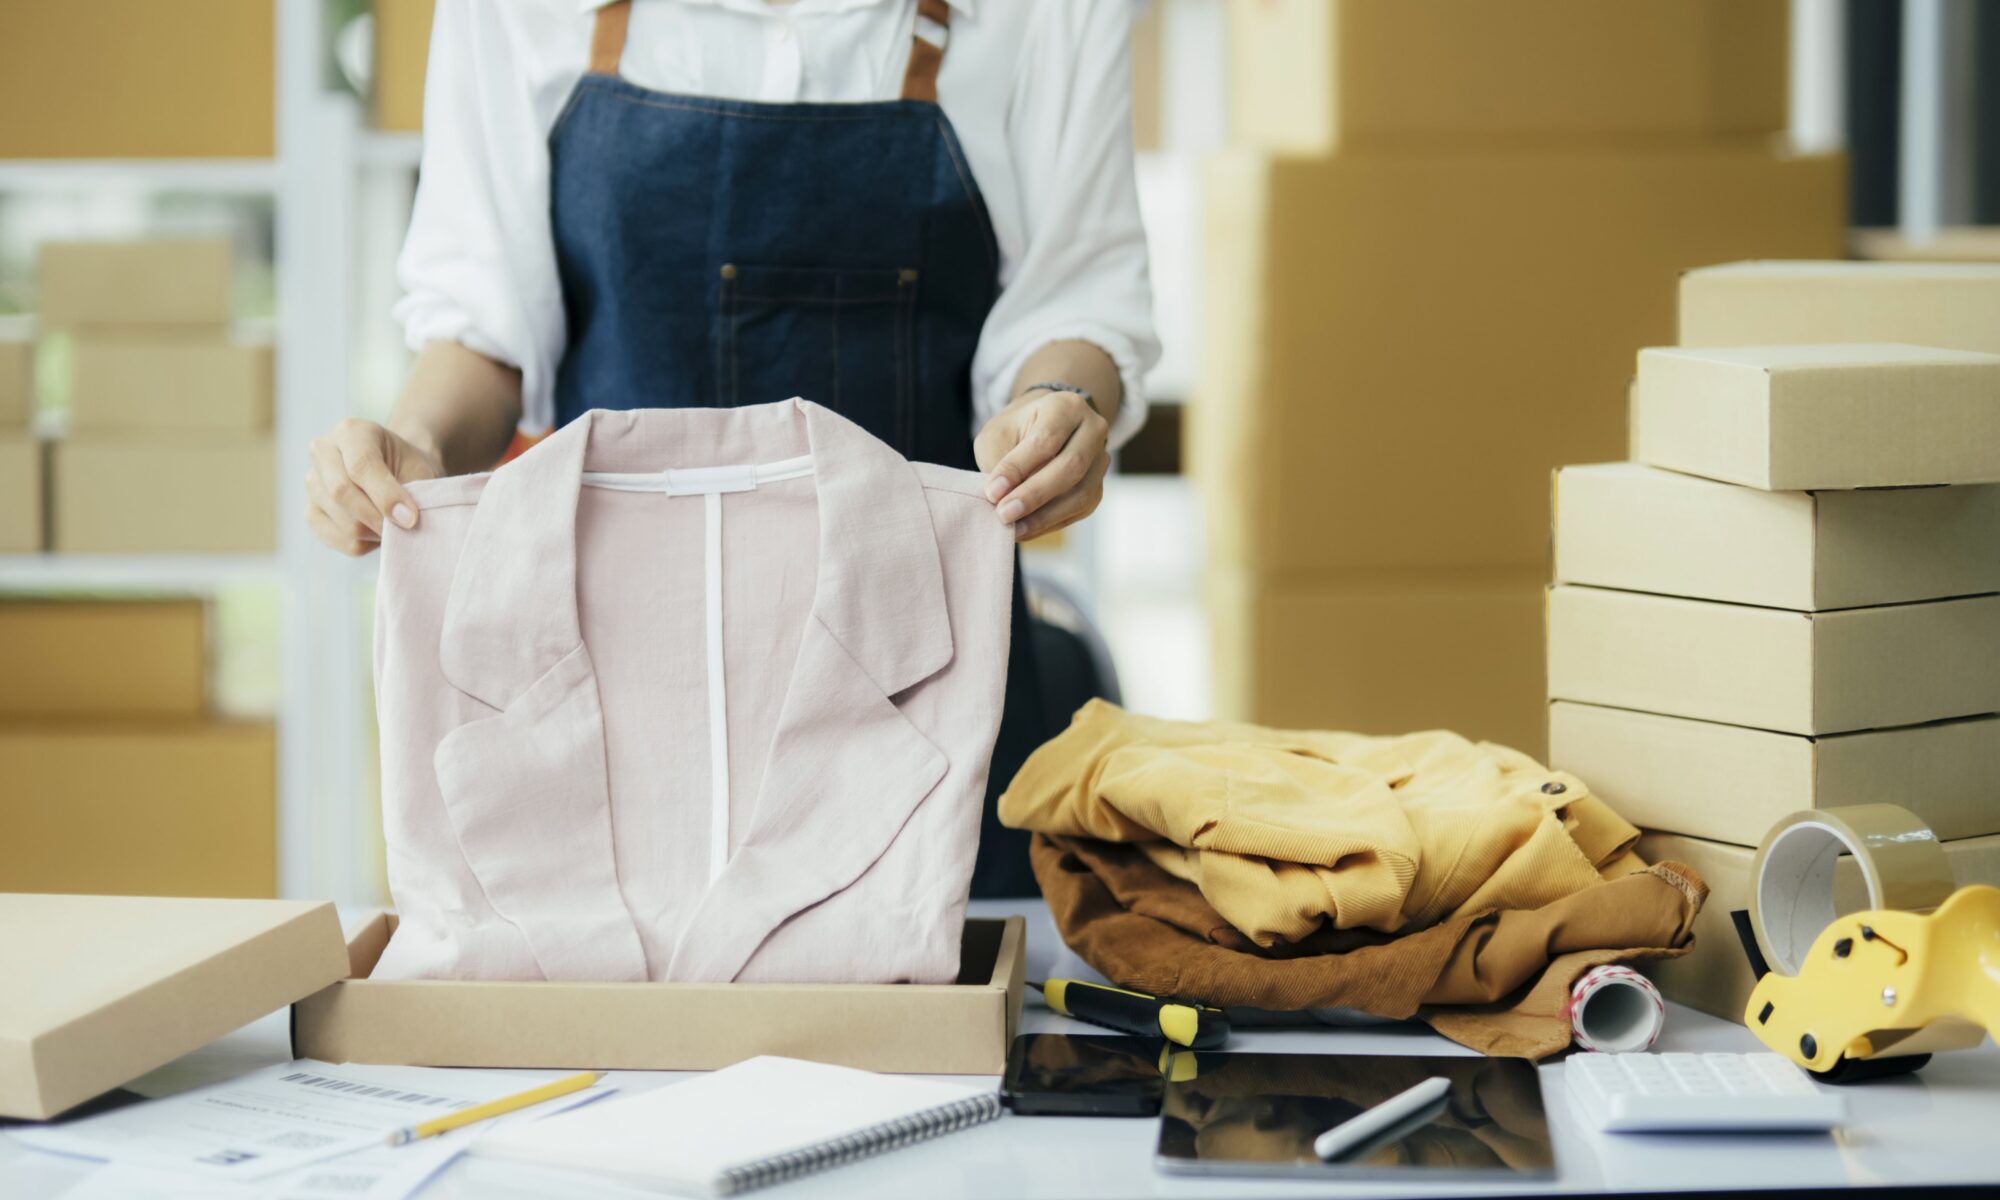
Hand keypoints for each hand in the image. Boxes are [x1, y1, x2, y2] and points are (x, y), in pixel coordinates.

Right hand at [305, 418, 443, 555]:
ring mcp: (312, 482)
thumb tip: (403, 523)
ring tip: (394, 526)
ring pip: (342, 521)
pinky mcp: (310, 512)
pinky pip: (336, 539)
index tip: (411, 518)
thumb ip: (413, 492)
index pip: (361, 465)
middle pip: (341, 492)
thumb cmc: (410, 468)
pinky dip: (363, 543)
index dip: (386, 496)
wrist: (396, 472)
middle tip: (405, 529)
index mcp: (352, 431)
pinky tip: (377, 532)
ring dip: (374, 532)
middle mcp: (323, 451)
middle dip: (378, 518)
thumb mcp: (419, 470)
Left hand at [974, 389, 1110, 541]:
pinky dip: (1050, 523)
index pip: (1046, 440)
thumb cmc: (1017, 429)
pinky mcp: (1098, 487)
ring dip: (1044, 516)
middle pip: (1071, 467)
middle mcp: (1092, 430)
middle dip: (1034, 495)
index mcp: (1065, 407)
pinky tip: (1026, 529)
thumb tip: (999, 499)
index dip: (1019, 468)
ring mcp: (1100, 460)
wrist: (1045, 427)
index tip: (992, 491)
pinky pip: (1079, 510)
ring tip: (1013, 528)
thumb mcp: (999, 433)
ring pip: (1080, 494)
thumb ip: (999, 460)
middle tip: (1003, 514)